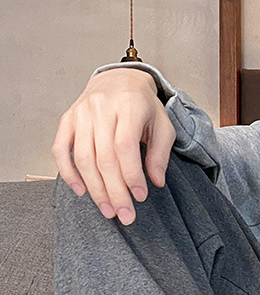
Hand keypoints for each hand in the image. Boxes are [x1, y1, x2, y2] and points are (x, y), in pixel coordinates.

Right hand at [52, 68, 175, 224]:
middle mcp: (101, 108)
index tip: (140, 197)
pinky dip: (68, 173)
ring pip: (83, 158)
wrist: (120, 80)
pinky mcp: (67, 120)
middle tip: (124, 215)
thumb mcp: (163, 125)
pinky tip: (81, 192)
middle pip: (104, 157)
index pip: (125, 146)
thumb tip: (155, 182)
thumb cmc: (144, 106)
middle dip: (115, 191)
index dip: (131, 175)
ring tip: (108, 210)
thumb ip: (160, 154)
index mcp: (129, 106)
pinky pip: (60, 149)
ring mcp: (80, 114)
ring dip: (95, 189)